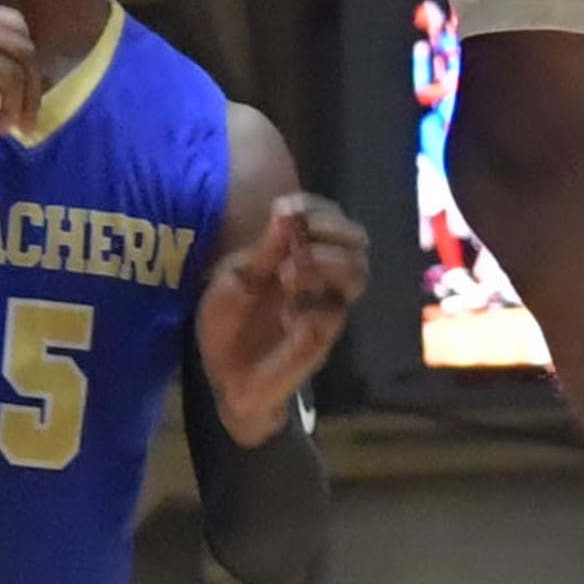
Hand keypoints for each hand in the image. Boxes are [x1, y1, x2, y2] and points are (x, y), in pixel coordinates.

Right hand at [0, 0, 47, 130]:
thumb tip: (2, 78)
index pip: (3, 21)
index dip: (14, 58)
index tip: (9, 95)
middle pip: (19, 31)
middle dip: (28, 74)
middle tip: (23, 113)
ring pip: (21, 55)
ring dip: (25, 95)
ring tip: (12, 125)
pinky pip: (10, 76)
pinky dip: (13, 105)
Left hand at [198, 191, 370, 438]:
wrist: (225, 375)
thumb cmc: (228, 321)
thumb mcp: (237, 277)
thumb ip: (265, 247)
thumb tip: (287, 209)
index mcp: (299, 252)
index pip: (331, 217)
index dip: (318, 208)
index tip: (289, 208)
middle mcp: (321, 275)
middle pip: (358, 241)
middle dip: (331, 232)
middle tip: (297, 244)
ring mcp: (325, 305)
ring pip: (357, 273)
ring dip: (326, 264)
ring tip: (288, 276)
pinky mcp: (322, 338)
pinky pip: (333, 315)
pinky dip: (312, 308)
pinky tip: (288, 315)